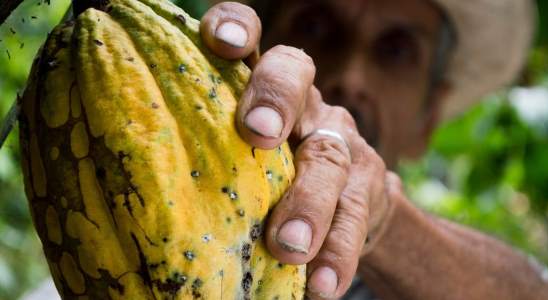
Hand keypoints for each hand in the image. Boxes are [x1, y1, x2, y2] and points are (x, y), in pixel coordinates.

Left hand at [201, 3, 396, 298]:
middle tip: (258, 134)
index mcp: (261, 87)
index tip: (221, 42)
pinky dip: (337, 252)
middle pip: (296, 77)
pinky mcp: (369, 185)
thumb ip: (206, 153)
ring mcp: (340, 141)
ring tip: (288, 247)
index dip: (238, 26)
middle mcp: (305, 102)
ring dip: (309, 202)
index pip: (252, 38)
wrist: (349, 206)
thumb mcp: (238, 157)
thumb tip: (119, 186)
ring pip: (329, 157)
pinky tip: (320, 284)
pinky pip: (356, 215)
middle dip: (276, 99)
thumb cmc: (267, 180)